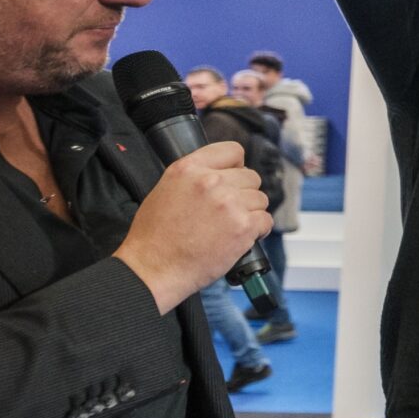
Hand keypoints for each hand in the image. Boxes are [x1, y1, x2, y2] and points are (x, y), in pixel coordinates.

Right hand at [114, 143, 273, 314]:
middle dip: (243, 194)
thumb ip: (194, 177)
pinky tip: (239, 238)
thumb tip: (221, 173)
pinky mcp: (243, 226)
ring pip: (260, 199)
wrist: (152, 267)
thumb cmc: (154, 236)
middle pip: (251, 177)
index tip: (234, 178)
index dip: (236, 166)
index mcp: (188, 168)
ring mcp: (229, 203)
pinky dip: (257, 231)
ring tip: (229, 227)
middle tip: (227, 212)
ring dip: (250, 213)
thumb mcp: (165, 190)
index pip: (232, 150)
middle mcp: (211, 181)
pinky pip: (266, 220)